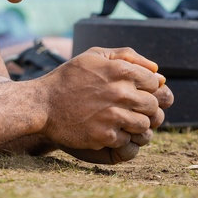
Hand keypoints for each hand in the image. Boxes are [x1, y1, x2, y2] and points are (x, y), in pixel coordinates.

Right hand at [34, 46, 167, 152]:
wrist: (41, 104)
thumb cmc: (68, 79)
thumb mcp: (93, 56)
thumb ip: (127, 56)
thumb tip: (157, 70)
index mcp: (120, 70)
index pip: (155, 82)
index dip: (146, 88)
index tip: (133, 91)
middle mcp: (119, 92)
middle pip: (153, 105)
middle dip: (144, 107)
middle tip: (128, 108)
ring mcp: (112, 115)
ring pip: (144, 125)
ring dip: (134, 124)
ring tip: (119, 120)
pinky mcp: (104, 136)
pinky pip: (128, 141)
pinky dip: (120, 138)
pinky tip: (106, 130)